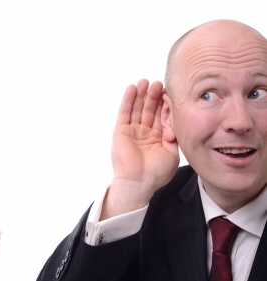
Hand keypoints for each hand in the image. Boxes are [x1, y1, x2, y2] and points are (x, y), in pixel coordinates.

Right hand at [100, 79, 178, 219]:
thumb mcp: (173, 152)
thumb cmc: (156, 172)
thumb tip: (176, 119)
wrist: (139, 182)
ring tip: (146, 81)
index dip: (166, 104)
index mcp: (157, 137)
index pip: (162, 116)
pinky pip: (124, 112)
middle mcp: (144, 132)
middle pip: (149, 109)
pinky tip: (132, 88)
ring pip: (137, 108)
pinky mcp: (121, 130)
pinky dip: (128, 100)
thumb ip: (175, 135)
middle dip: (154, 96)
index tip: (171, 94)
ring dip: (141, 94)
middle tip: (159, 83)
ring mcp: (132, 131)